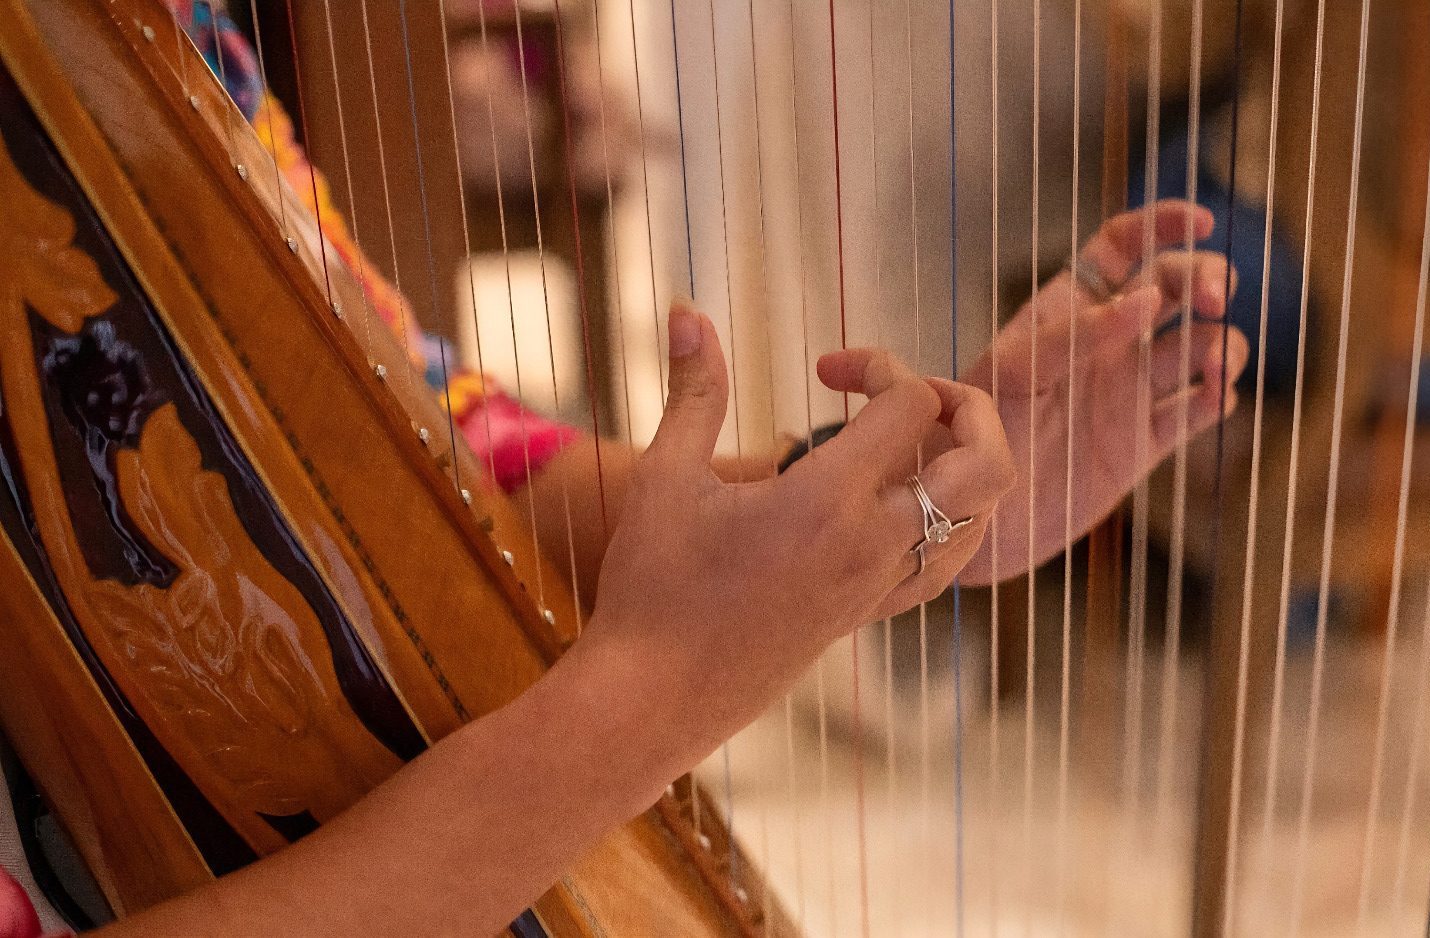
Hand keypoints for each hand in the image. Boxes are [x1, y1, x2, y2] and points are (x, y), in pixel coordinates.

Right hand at [581, 301, 1013, 755]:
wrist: (653, 697)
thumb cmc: (653, 586)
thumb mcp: (665, 478)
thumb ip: (694, 389)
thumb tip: (688, 311)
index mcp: (828, 502)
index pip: (910, 406)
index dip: (880, 365)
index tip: (827, 367)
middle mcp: (873, 546)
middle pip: (986, 463)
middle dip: (967, 407)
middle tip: (904, 392)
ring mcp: (878, 588)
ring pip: (982, 520)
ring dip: (964, 465)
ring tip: (905, 441)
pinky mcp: (868, 618)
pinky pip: (946, 566)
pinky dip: (949, 521)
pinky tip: (901, 504)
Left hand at [959, 200, 1250, 583]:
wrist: (966, 510)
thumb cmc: (971, 431)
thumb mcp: (1011, 371)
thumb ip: (1075, 334)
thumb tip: (1147, 300)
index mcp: (1067, 309)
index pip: (1122, 245)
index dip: (1164, 223)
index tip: (1201, 222)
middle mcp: (1107, 341)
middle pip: (1176, 285)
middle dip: (1206, 278)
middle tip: (1211, 300)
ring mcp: (1130, 390)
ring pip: (1202, 343)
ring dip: (1222, 342)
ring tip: (1211, 364)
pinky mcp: (1146, 441)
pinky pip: (1201, 407)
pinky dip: (1220, 394)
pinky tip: (1212, 394)